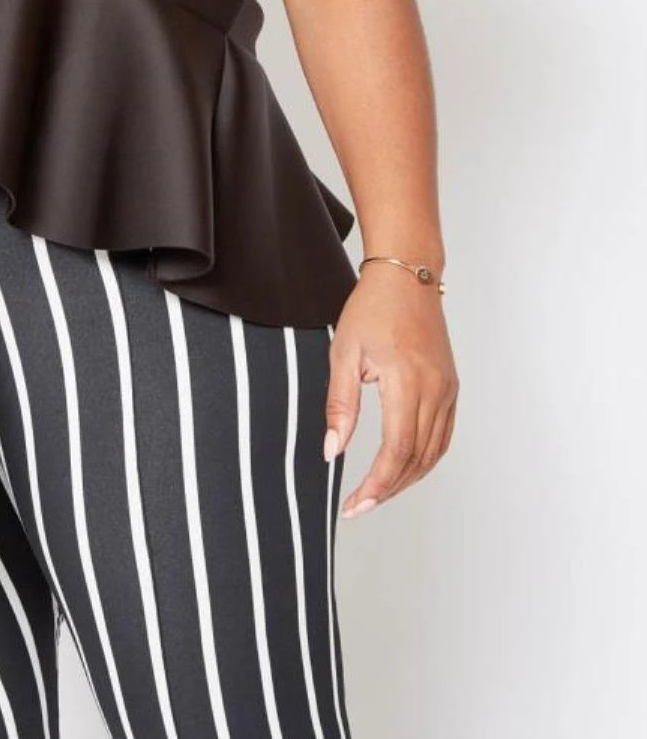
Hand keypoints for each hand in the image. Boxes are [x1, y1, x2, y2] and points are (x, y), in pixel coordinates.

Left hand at [323, 264, 458, 516]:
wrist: (407, 277)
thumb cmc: (373, 308)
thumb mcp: (344, 353)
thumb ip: (340, 405)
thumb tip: (332, 451)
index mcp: (406, 381)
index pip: (396, 450)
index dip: (376, 484)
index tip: (355, 504)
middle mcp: (435, 389)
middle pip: (417, 459)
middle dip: (388, 489)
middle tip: (360, 506)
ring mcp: (447, 389)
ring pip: (434, 452)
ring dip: (407, 478)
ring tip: (378, 492)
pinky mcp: (451, 387)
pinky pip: (443, 435)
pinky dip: (424, 459)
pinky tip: (403, 467)